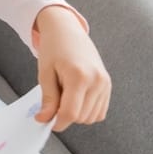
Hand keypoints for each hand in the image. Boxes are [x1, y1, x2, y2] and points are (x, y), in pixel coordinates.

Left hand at [33, 5, 111, 130]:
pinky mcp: (108, 84)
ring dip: (76, 114)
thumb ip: (48, 99)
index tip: (46, 122)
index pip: (70, 113)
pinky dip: (87, 110)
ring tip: (66, 93)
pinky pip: (100, 111)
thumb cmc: (54, 48)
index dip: (57, 123)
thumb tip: (44, 119)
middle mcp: (97, 81)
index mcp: (79, 76)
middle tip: (54, 99)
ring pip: (91, 117)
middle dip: (65, 115)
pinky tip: (76, 96)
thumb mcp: (45, 73)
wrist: (67, 30)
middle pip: (81, 117)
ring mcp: (105, 83)